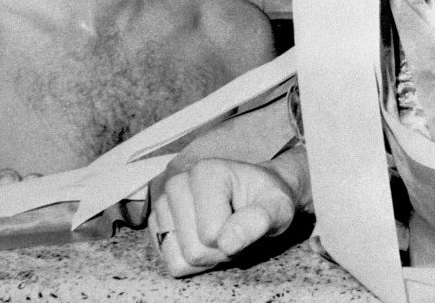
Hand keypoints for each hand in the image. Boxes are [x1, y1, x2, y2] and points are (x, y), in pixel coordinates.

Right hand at [149, 158, 298, 276]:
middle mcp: (178, 183)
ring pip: (181, 259)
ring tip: (221, 232)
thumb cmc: (267, 199)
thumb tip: (229, 242)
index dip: (235, 237)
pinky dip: (191, 260)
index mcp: (206, 172)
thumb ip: (259, 220)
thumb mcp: (277, 207)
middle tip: (235, 228)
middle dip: (220, 249)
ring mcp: (163, 204)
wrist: (256, 194)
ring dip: (206, 255)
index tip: (246, 219)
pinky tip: (204, 238)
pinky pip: (171, 262)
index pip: (212, 234)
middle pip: (195, 250)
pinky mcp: (156, 223)